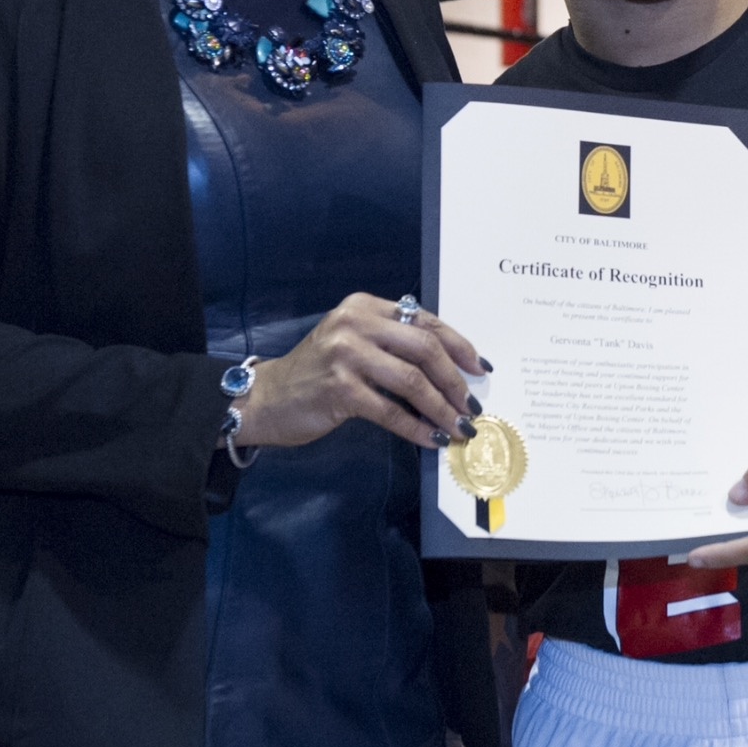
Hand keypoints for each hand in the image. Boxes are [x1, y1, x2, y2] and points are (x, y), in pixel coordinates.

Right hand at [232, 293, 486, 450]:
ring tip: (459, 426)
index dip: (458, 345)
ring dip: (442, 408)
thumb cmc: (317, 372)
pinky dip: (417, 428)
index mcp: (365, 306)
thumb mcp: (353, 342)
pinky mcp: (339, 389)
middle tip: (471, 405)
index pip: (425, 320)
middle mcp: (356, 323)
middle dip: (455, 380)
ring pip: (413, 381)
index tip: (479, 367)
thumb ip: (392, 343)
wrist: (267, 398)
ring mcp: (346, 355)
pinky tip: (432, 440)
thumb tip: (450, 368)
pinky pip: (391, 411)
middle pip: (425, 348)